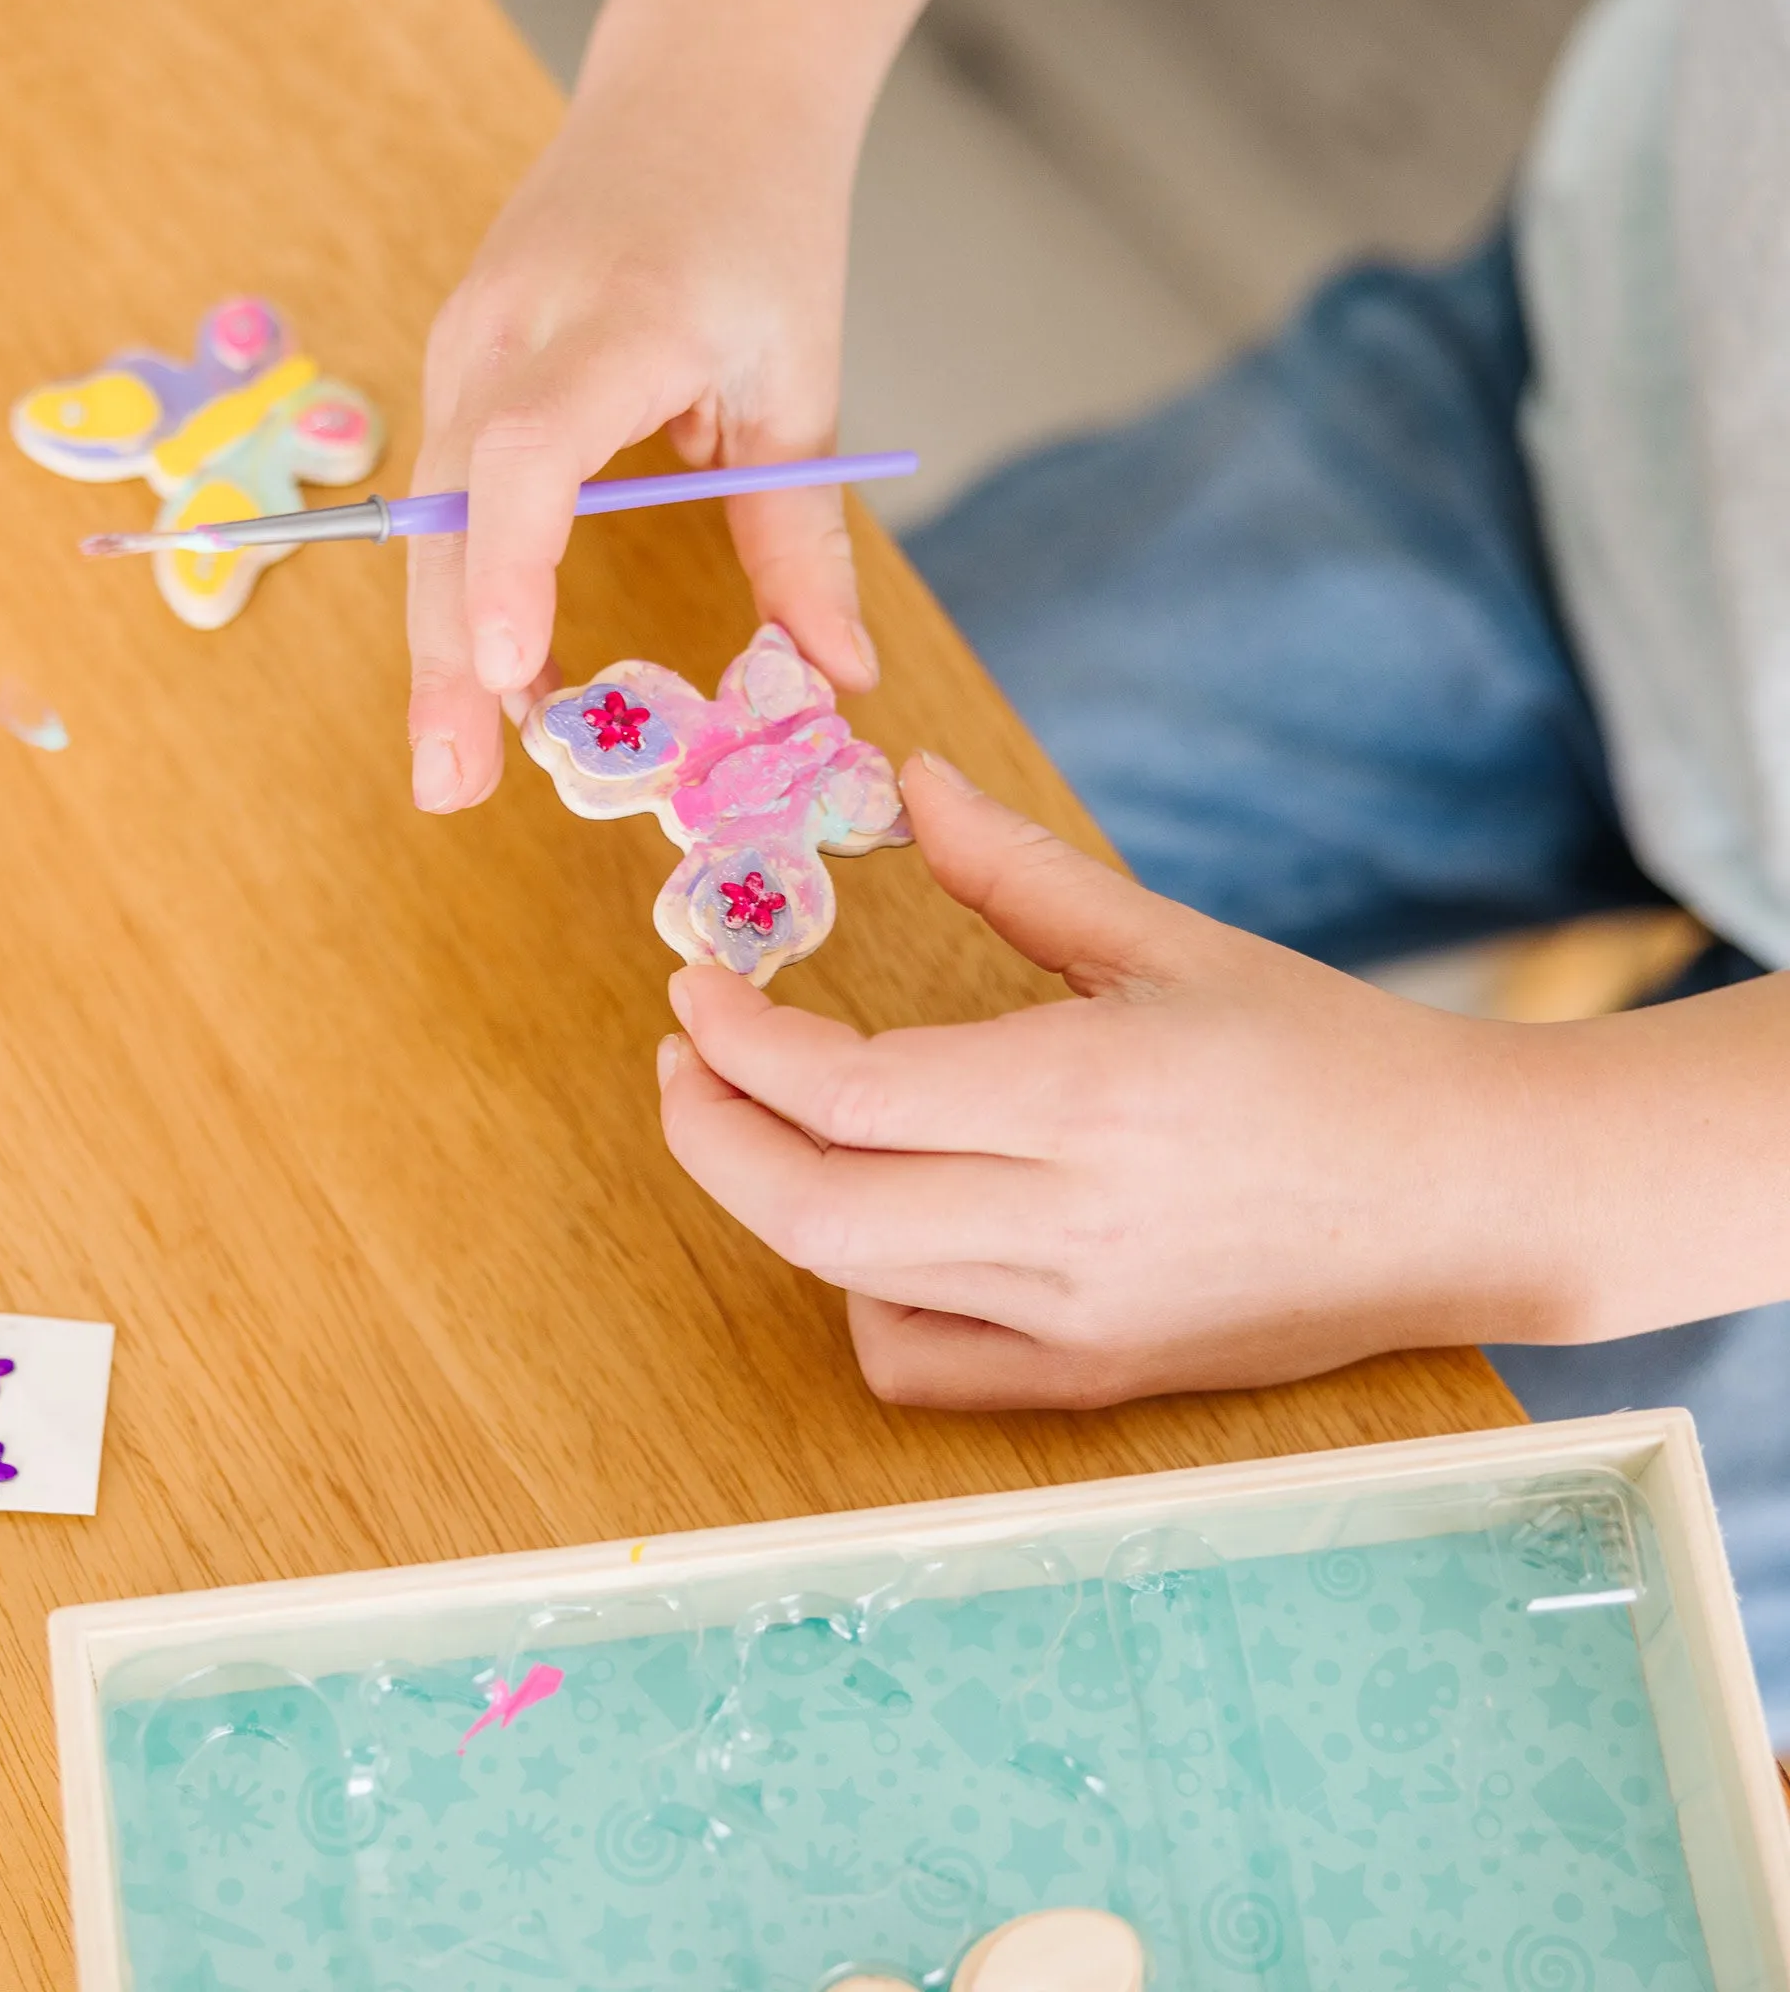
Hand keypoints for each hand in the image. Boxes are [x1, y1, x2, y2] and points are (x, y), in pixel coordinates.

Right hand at [406, 0, 921, 811]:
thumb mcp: (799, 378)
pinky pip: (441, 490)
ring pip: (427, 511)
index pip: (527, 453)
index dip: (508, 570)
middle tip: (450, 786)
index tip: (512, 680)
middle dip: (443, 656)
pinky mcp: (458, 358)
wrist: (701, 89)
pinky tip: (487, 673)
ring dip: (437, 637)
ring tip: (457, 760)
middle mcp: (510, 325)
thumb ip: (802, 530)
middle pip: (447, 506)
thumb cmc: (761, 221)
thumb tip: (836, 676)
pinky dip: (457, 583)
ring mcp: (466, 338)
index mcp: (615, 319)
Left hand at [656, 753, 1602, 1408]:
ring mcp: (1076, 1320)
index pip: (842, 1090)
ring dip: (773, 1198)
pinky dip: (865, 1299)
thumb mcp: (1172, 941)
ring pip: (848, 1282)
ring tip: (772, 1121)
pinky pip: (921, 1366)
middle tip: (690, 1058)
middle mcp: (1066, 1224)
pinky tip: (888, 1229)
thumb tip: (911, 780)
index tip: (697, 987)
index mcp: (1084, 1095)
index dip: (737, 1040)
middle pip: (807, 1206)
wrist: (1469, 1196)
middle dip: (707, 1130)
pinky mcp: (1095, 1381)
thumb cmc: (1331, 1053)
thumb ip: (1018, 871)